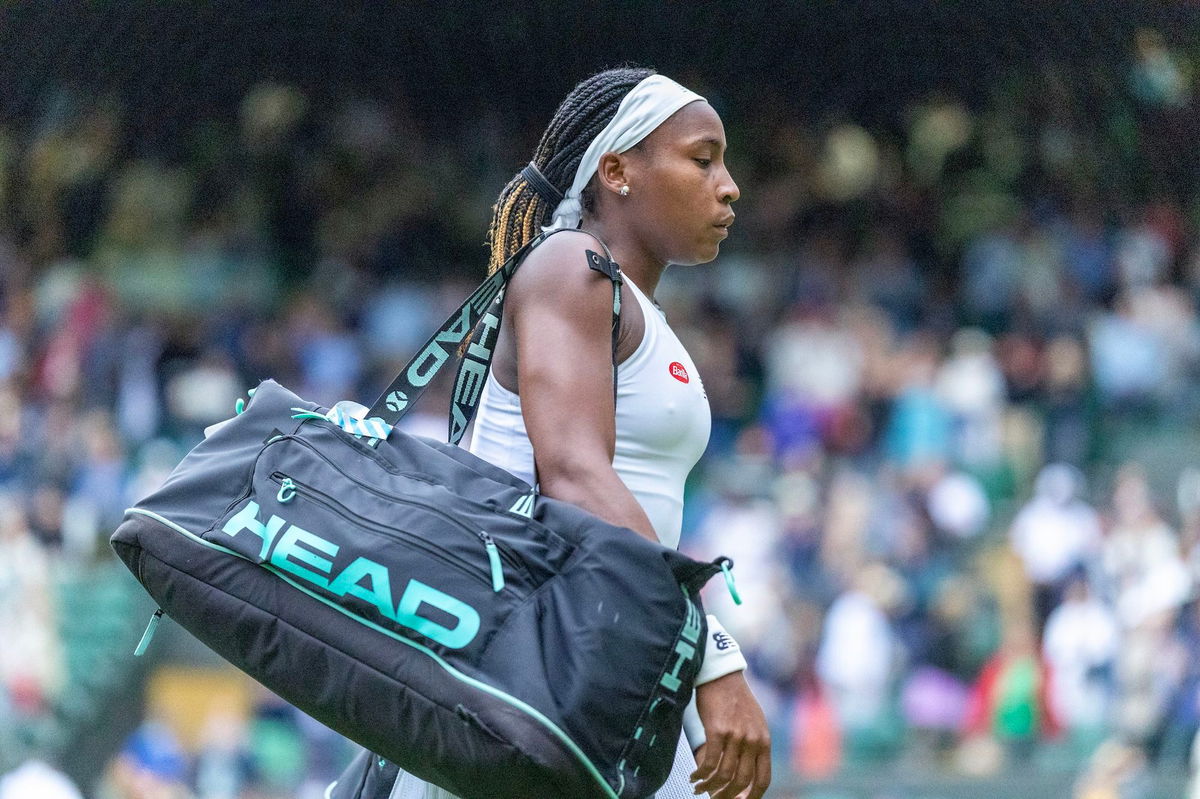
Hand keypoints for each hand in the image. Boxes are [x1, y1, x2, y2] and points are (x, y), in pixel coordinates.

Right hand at [690, 671, 770, 798]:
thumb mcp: (754, 722)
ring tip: (698, 788)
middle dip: (726, 796)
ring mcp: (736, 736)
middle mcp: (753, 741)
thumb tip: (746, 770)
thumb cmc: (734, 698)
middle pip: (741, 782)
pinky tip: (694, 775)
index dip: (752, 796)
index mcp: (764, 741)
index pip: (763, 779)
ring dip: (709, 787)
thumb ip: (754, 744)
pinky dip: (700, 774)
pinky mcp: (717, 731)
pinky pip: (709, 762)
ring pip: (723, 775)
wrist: (721, 675)